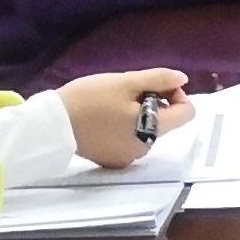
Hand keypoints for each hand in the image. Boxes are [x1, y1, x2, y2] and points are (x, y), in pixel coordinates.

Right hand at [54, 67, 187, 163]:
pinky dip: (124, 128)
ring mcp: (127, 157)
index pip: (187, 113)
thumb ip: (158, 79)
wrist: (52, 124)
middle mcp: (145, 149)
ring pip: (146, 130)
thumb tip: (183, 79)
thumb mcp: (125, 82)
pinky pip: (129, 140)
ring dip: (138, 115)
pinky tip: (104, 118)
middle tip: (126, 92)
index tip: (154, 87)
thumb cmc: (89, 99)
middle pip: (165, 122)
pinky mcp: (111, 160)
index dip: (176, 95)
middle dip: (153, 104)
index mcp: (153, 130)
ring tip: (111, 104)